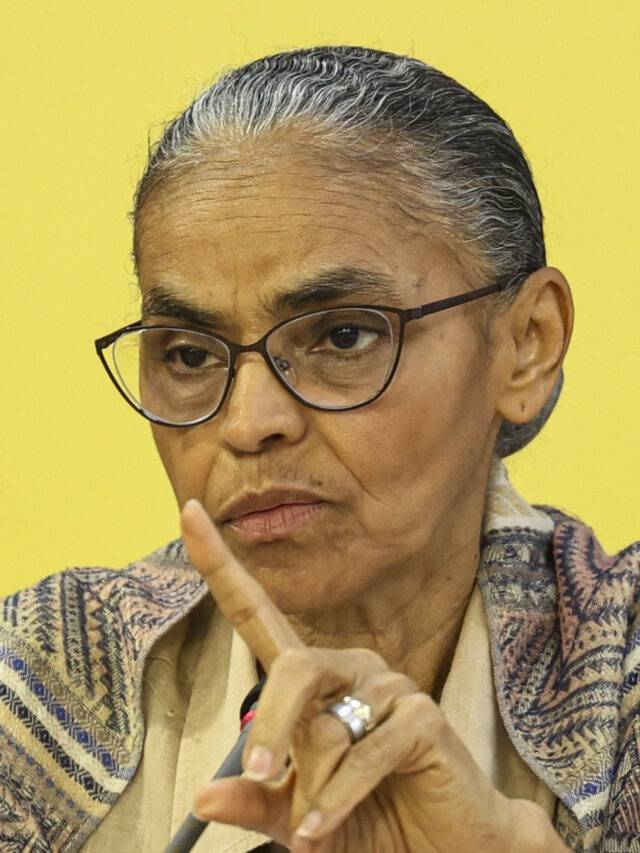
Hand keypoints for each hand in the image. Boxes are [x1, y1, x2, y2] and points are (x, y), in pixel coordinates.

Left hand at [181, 499, 568, 852]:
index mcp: (314, 679)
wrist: (445, 846)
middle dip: (270, 728)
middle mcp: (350, 669)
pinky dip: (339, 799)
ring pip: (328, 727)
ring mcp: (389, 687)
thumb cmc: (371, 818)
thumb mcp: (298, 811)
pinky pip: (365, 753)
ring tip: (315, 826)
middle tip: (263, 776)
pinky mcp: (422, 715)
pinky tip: (327, 827)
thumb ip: (258, 799)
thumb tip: (204, 798)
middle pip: (292, 668)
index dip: (221, 565)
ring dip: (314, 789)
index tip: (189, 513)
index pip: (258, 612)